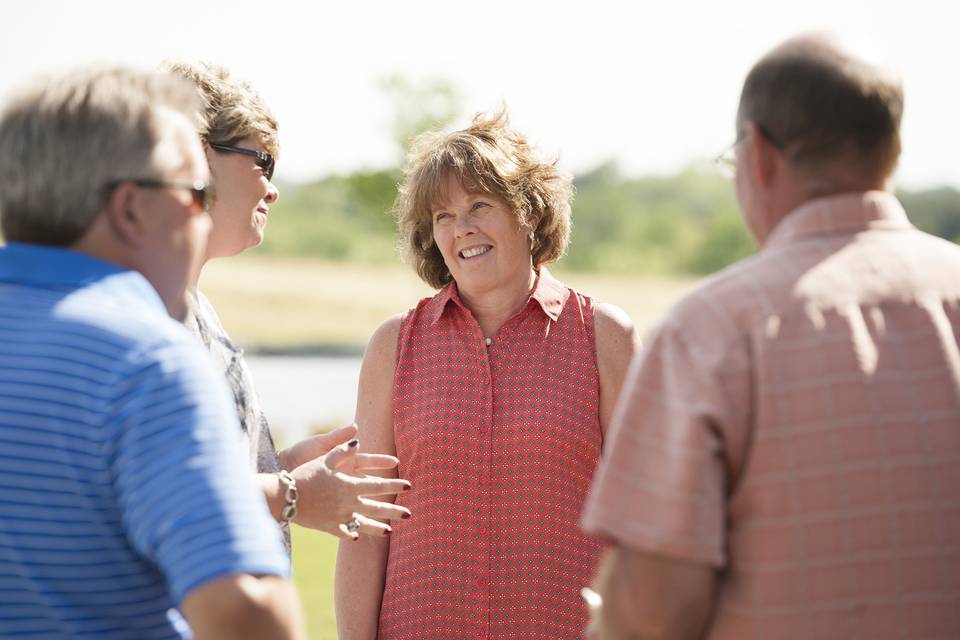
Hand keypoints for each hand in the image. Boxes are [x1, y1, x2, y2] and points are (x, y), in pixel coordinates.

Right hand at [284, 426, 411, 539]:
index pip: (378, 485)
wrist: (285, 497)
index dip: (394, 485)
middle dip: (394, 510)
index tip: (408, 486)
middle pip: (376, 508)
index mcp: (350, 486)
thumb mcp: (324, 459)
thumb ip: (342, 451)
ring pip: (363, 524)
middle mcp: (348, 503)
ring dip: (378, 527)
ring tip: (390, 530)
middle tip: (410, 514)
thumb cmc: (305, 475)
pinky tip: (358, 536)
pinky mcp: (329, 527)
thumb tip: (357, 441)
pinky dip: (351, 534)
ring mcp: (339, 517)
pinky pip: (344, 533)